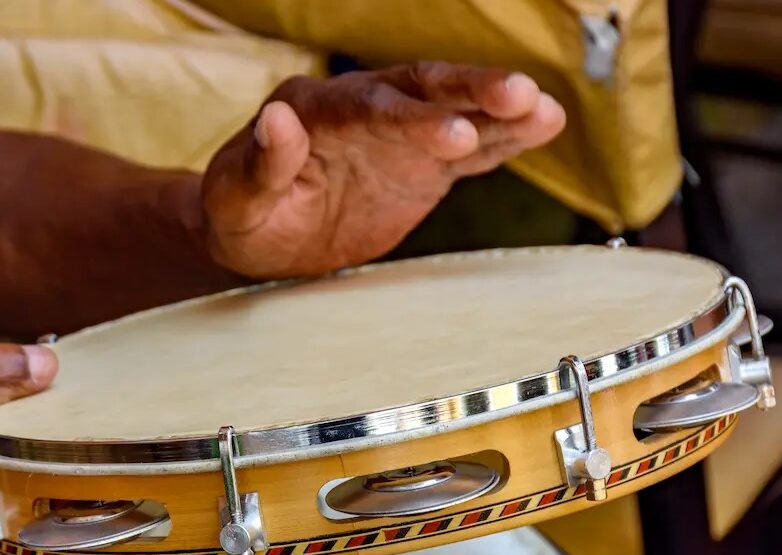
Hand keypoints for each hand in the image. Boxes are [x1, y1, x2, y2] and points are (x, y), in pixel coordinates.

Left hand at [201, 62, 566, 278]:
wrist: (258, 237)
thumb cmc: (238, 216)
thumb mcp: (235, 201)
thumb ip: (261, 164)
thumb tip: (277, 119)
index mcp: (313, 110)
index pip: (369, 108)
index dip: (413, 119)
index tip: (453, 134)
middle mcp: (362, 109)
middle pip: (422, 90)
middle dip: (470, 92)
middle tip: (518, 94)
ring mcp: (396, 134)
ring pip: (454, 111)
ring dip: (498, 109)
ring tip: (546, 110)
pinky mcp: (420, 163)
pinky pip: (467, 148)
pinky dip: (503, 139)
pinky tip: (542, 126)